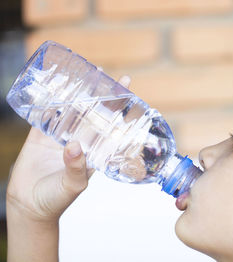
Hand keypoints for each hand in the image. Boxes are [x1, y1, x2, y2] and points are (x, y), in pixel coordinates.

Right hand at [6, 75, 131, 221]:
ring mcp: (60, 137)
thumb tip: (75, 146)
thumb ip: (76, 167)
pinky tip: (53, 88)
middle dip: (98, 94)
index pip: (109, 126)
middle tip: (103, 73)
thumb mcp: (73, 185)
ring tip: (81, 74)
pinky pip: (46, 115)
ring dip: (76, 93)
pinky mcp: (40, 136)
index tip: (127, 89)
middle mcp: (80, 141)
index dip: (118, 108)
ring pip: (71, 110)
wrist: (29, 206)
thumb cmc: (56, 200)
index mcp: (94, 151)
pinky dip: (49, 102)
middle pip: (92, 112)